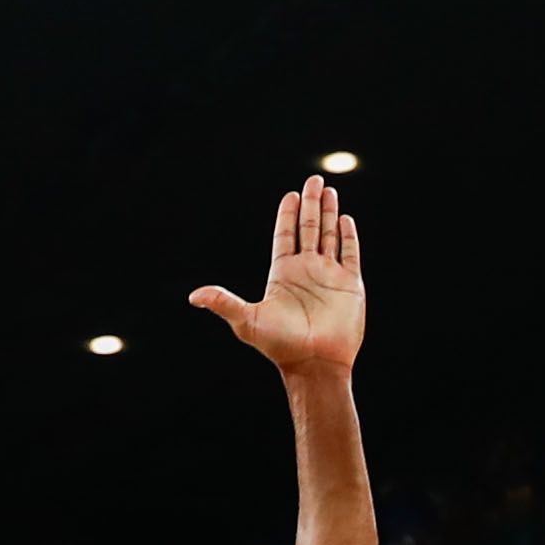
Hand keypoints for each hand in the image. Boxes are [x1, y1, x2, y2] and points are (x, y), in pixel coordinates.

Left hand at [189, 175, 367, 379]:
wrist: (314, 364)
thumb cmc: (280, 345)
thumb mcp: (246, 321)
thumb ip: (223, 303)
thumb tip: (193, 296)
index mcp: (283, 273)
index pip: (285, 235)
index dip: (288, 215)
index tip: (291, 195)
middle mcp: (306, 271)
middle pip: (309, 228)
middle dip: (312, 204)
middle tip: (315, 180)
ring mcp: (328, 277)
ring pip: (330, 236)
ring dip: (330, 213)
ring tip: (330, 190)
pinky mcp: (350, 285)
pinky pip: (350, 254)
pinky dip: (348, 236)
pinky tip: (346, 218)